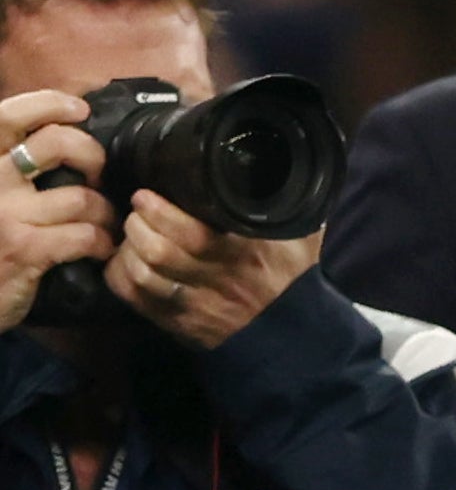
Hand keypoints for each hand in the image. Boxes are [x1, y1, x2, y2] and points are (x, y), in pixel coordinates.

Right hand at [0, 91, 114, 333]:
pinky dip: (102, 242)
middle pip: (56, 143)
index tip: (77, 109)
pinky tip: (99, 249)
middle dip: (92, 154)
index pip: (7, 116)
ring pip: (81, 197)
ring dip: (105, 211)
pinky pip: (84, 235)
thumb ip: (10, 168)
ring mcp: (7, 215)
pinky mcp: (26, 249)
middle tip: (99, 173)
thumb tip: (56, 134)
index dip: (47, 104)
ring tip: (104, 221)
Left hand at [105, 190, 319, 350]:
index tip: (147, 195)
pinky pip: (134, 298)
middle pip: (157, 252)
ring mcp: (193, 304)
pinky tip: (126, 259)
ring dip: (127, 248)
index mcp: (246, 254)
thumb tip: (282, 159)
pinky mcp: (177, 322)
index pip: (193, 235)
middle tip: (136, 209)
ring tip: (131, 231)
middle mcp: (216, 280)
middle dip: (137, 224)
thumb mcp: (300, 233)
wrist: (289, 330)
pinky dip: (120, 275)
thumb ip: (288, 200)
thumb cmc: (292, 275)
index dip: (160, 213)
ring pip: (141, 274)